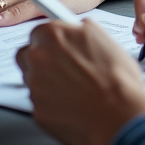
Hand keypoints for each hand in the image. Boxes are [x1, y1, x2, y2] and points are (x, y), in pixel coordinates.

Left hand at [17, 18, 144, 144]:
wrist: (118, 115)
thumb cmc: (116, 79)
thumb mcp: (104, 38)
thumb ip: (81, 31)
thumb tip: (77, 30)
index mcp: (54, 35)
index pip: (38, 31)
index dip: (51, 40)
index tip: (57, 45)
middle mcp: (38, 59)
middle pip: (27, 55)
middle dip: (41, 59)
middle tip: (61, 66)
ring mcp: (35, 87)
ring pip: (32, 80)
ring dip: (46, 81)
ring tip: (72, 87)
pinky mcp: (37, 112)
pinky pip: (39, 103)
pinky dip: (51, 103)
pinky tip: (72, 103)